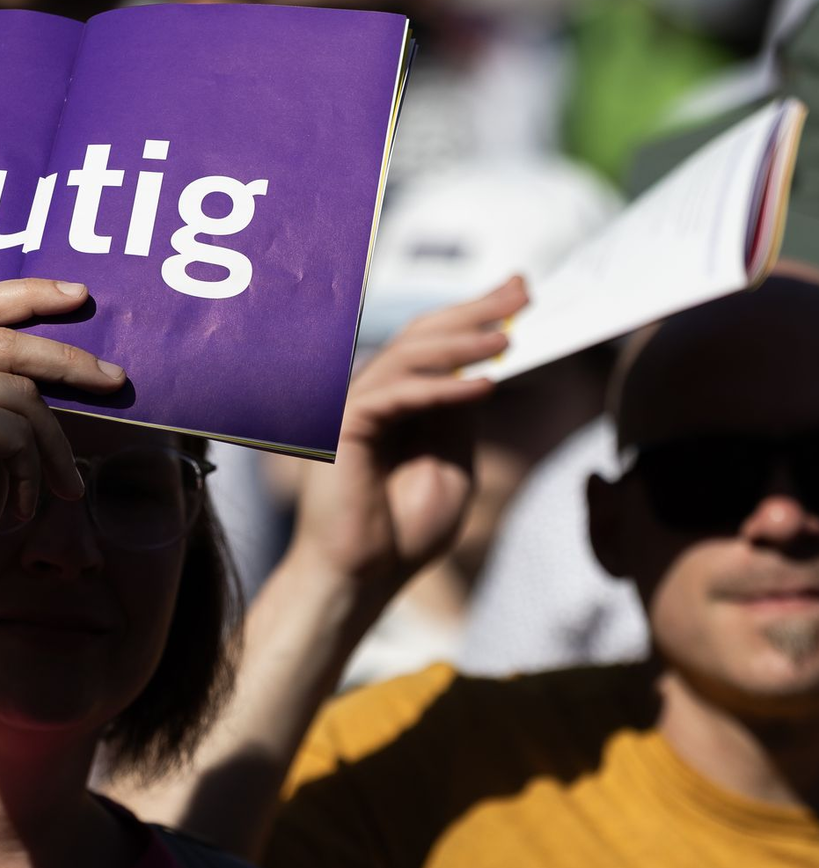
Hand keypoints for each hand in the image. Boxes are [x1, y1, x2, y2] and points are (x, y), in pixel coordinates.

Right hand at [0, 279, 126, 597]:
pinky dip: (34, 469)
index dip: (27, 294)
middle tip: (116, 380)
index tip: (78, 295)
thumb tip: (73, 360)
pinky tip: (25, 503)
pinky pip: (18, 430)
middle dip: (68, 360)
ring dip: (53, 444)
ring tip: (61, 484)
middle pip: (5, 341)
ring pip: (20, 393)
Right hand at [287, 277, 528, 614]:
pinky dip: (443, 387)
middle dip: (475, 310)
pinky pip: (399, 394)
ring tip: (510, 336)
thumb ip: (459, 414)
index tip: (521, 290)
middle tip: (523, 288)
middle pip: (423, 335)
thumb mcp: (453, 461)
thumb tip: (483, 364)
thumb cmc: (404, 532)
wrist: (363, 578)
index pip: (435, 344)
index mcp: (396, 400)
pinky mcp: (344, 426)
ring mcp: (353, 406)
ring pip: (409, 356)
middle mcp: (372, 393)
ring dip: (463, 343)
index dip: (476, 315)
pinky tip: (485, 384)